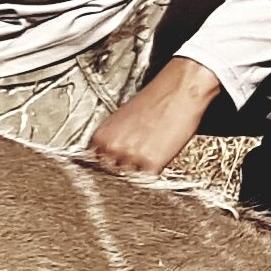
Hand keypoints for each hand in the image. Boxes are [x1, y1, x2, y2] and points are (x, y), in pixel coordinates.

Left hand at [87, 56, 223, 175]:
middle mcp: (112, 148)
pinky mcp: (152, 164)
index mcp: (101, 136)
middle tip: (133, 158)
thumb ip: (110, 139)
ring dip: (137, 170)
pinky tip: (157, 157)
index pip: (93, 163)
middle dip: (120, 168)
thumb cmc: (153, 101)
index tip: (110, 166)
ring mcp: (131, 158)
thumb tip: (103, 154)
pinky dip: (153, 172)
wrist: (177, 93)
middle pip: (110, 172)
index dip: (104, 164)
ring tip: (147, 154)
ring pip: (129, 176)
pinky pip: (148, 177)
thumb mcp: (119, 119)